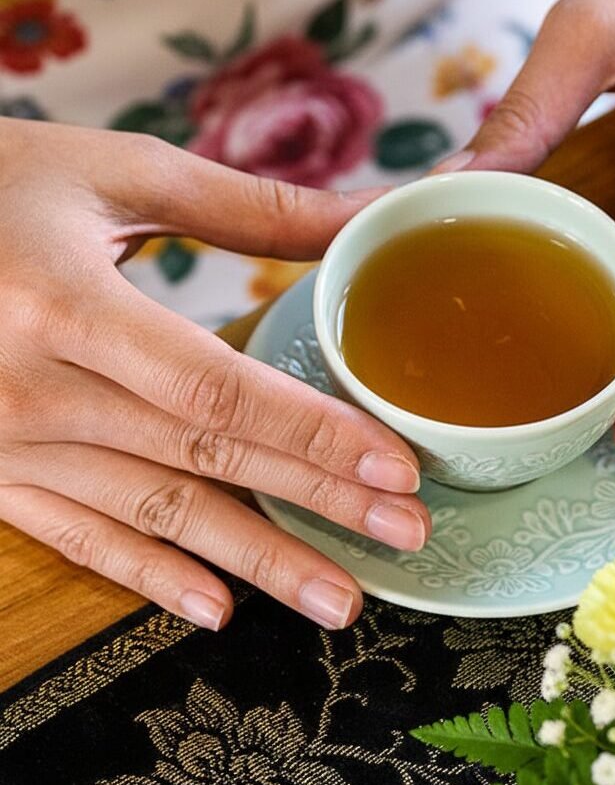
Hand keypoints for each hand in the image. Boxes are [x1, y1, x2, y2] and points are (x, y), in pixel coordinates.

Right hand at [0, 118, 429, 630]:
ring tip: (340, 599)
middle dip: (315, 504)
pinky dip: (149, 577)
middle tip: (405, 536)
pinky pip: (78, 539)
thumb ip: (246, 207)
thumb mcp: (109, 175)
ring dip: (255, 563)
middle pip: (205, 461)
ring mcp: (6, 446)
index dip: (314, 433)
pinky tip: (215, 609)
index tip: (398, 467)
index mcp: (67, 304)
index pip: (216, 389)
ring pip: (155, 517)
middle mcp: (32, 390)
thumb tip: (367, 213)